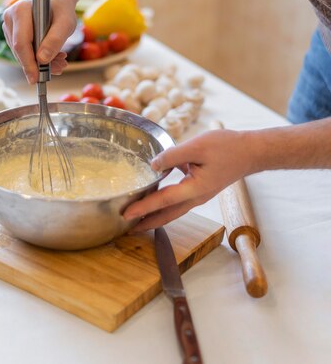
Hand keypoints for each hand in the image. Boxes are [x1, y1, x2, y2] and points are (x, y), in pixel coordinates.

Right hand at [3, 0, 76, 83]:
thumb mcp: (65, 23)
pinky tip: (53, 58)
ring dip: (40, 62)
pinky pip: (23, 51)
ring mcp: (9, 27)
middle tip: (59, 68)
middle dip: (38, 64)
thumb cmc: (61, 9)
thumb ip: (55, 40)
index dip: (28, 62)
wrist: (57, 1)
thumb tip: (42, 60)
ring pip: (21, 53)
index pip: (21, 42)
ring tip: (60, 61)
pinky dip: (38, 58)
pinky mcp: (13, 34)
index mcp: (20, 11)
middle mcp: (10, 19)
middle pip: (20, 50)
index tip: (35, 78)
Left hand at [123, 129, 253, 230]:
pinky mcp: (201, 189)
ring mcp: (200, 195)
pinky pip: (179, 201)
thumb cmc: (227, 147)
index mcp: (194, 189)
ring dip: (155, 215)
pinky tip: (156, 195)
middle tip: (127, 228)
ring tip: (138, 219)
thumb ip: (173, 156)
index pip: (162, 201)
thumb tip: (153, 165)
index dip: (142, 208)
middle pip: (167, 215)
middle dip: (146, 222)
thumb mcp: (197, 146)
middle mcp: (196, 197)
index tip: (125, 215)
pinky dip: (165, 203)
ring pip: (173, 210)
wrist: (250, 152)